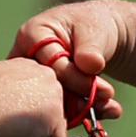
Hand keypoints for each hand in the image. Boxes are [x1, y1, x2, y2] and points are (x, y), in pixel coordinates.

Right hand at [12, 0, 129, 108]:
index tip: (104, 89)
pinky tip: (105, 111)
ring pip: (50, 102)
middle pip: (44, 87)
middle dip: (76, 100)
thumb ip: (90, 49)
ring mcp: (32, 78)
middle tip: (105, 102)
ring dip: (81, 109)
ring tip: (110, 108)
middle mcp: (25, 58)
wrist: (101, 34)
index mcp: (30, 35)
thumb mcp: (94, 30)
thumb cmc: (93, 25)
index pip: (47, 65)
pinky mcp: (42, 93)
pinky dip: (81, 112)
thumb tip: (90, 66)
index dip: (75, 79)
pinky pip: (57, 108)